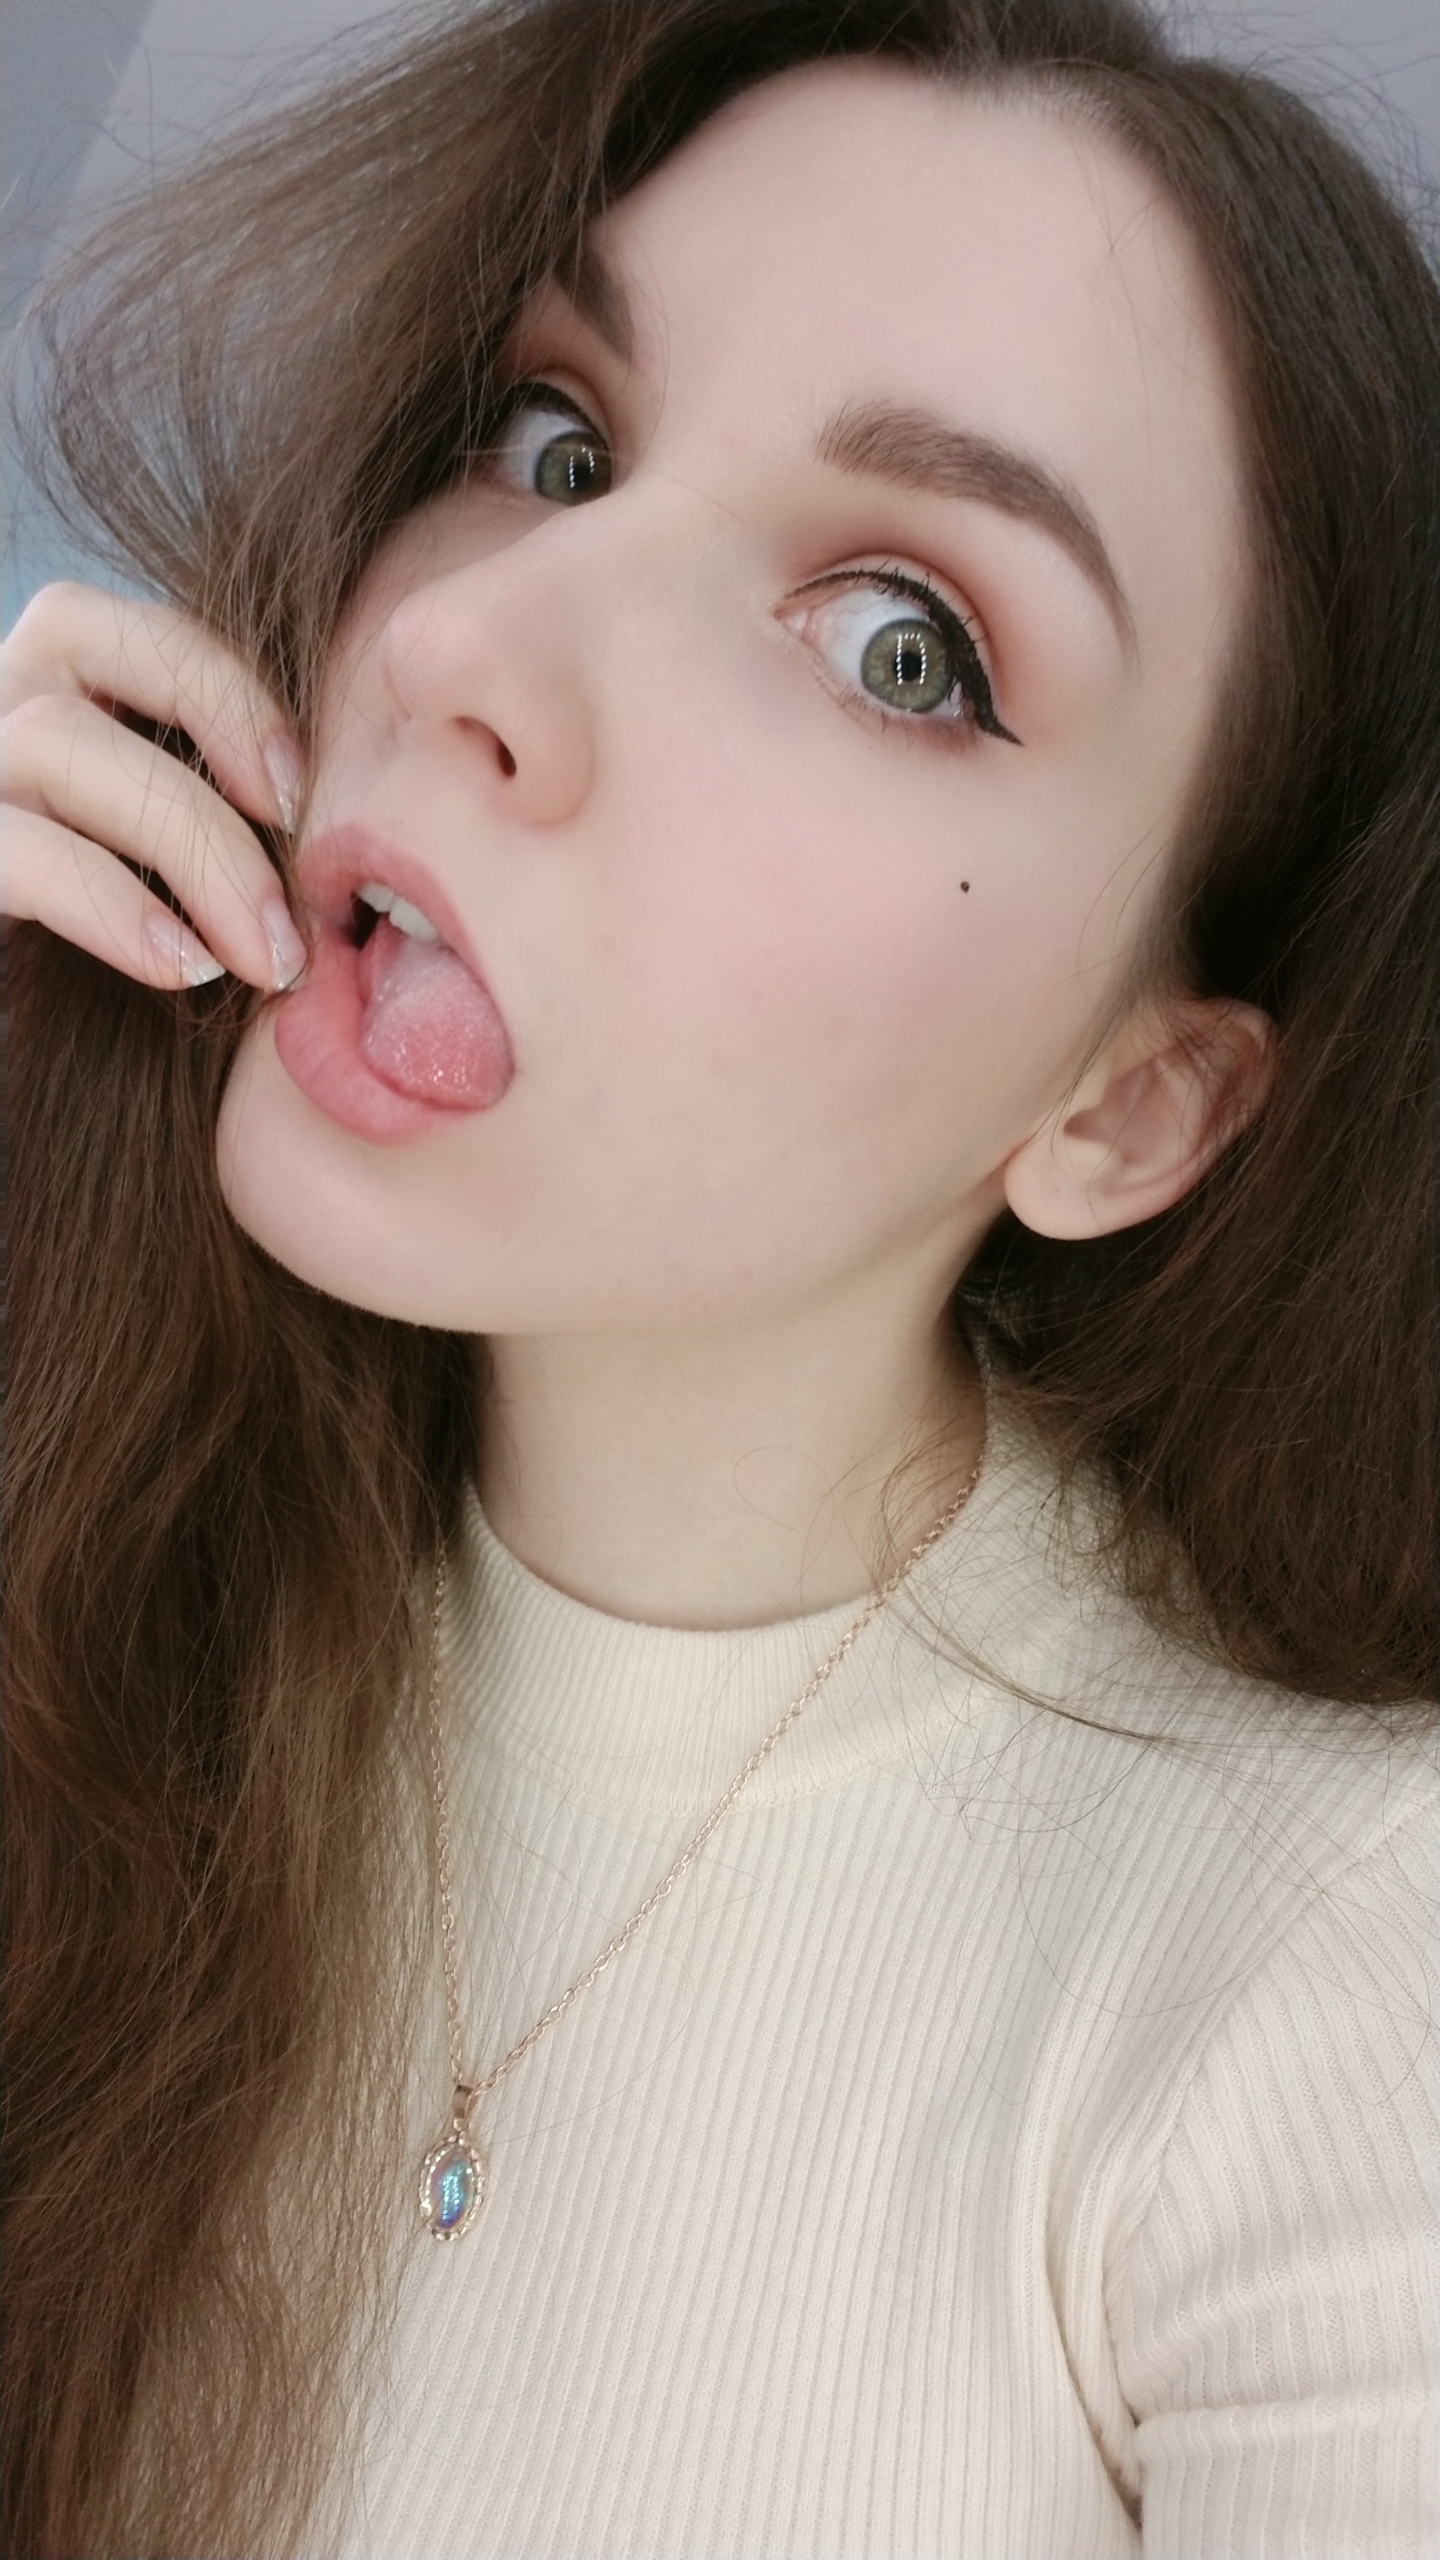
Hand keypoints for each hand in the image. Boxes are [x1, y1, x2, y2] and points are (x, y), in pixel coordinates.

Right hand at [2, 582, 306, 990]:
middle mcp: (5, 696)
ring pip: (56, 741)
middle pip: (106, 677)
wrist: (23, 1029)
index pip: (157, 631)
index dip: (237, 698)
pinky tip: (183, 967)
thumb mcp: (187, 851)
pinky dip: (113, 908)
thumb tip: (356, 828)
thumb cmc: (128, 926)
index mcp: (72, 675)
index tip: (304, 798)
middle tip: (293, 925)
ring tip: (258, 958)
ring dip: (187, 856)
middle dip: (221, 801)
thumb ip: (241, 804)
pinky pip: (24, 851)